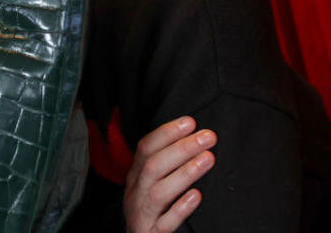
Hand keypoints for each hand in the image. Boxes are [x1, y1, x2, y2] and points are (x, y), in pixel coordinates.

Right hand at [124, 116, 216, 232]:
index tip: (190, 122)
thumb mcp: (150, 185)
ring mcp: (142, 213)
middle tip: (207, 136)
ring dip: (184, 173)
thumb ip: (164, 165)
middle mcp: (135, 192)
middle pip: (153, 166)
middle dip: (181, 148)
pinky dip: (180, 208)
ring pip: (159, 192)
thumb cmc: (150, 211)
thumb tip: (191, 138)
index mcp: (135, 176)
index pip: (145, 148)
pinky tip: (197, 196)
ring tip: (208, 159)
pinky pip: (165, 222)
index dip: (166, 133)